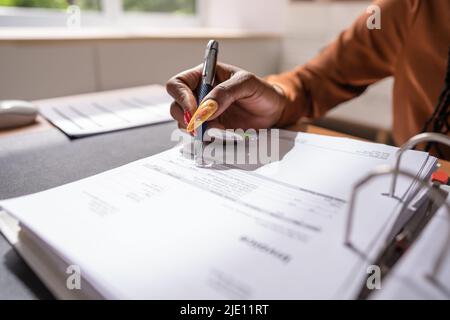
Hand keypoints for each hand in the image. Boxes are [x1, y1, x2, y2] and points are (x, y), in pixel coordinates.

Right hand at [166, 63, 287, 132]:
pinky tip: (221, 137)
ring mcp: (204, 114)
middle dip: (187, 119)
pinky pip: (199, 138)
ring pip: (185, 125)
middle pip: (176, 107)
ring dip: (199, 131)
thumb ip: (225, 93)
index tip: (194, 112)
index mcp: (204, 77)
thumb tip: (204, 109)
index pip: (178, 84)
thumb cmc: (261, 91)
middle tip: (202, 127)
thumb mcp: (247, 84)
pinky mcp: (211, 130)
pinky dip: (206, 141)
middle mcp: (199, 95)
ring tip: (221, 130)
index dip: (181, 98)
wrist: (274, 111)